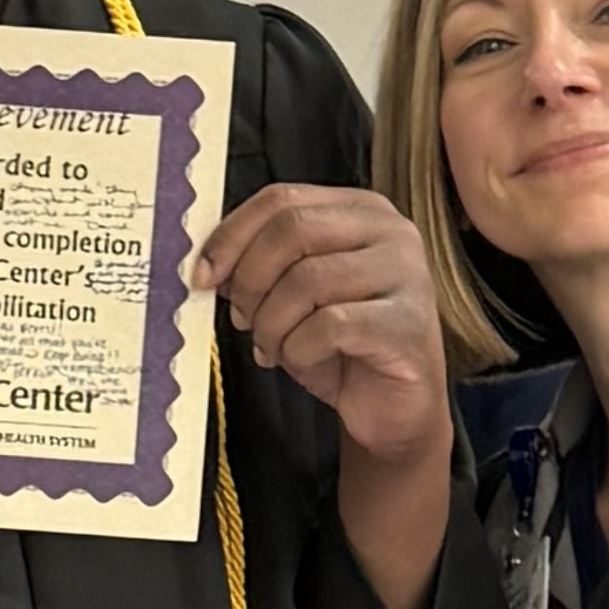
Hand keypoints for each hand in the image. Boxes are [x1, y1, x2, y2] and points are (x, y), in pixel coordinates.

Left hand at [196, 186, 449, 471]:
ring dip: (272, 323)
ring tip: (272, 348)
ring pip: (307, 279)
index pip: (281, 199)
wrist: (393, 409)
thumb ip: (260, 266)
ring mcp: (405, 274)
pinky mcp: (406, 323)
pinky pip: (329, 326)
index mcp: (359, 211)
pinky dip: (299, 350)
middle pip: (292, 229)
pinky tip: (301, 362)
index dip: (231, 235)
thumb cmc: (341, 350)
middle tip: (241, 318)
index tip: (202, 275)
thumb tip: (208, 264)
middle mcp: (389, 231)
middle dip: (250, 279)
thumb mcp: (292, 298)